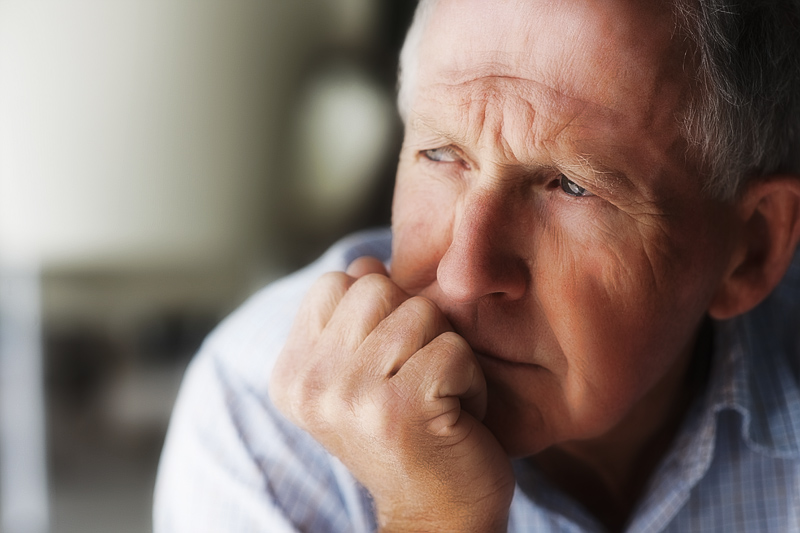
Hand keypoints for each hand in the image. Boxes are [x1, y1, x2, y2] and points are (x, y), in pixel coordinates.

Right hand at [270, 257, 514, 531]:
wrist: (433, 516)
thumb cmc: (405, 437)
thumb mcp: (360, 376)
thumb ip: (352, 318)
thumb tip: (366, 261)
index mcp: (293, 370)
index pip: (336, 282)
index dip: (379, 310)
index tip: (388, 363)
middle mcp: (311, 382)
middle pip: (379, 288)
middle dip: (414, 326)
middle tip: (416, 379)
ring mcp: (351, 395)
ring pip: (422, 313)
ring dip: (445, 354)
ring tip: (435, 398)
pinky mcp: (400, 408)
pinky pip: (453, 349)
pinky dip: (470, 382)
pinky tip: (455, 416)